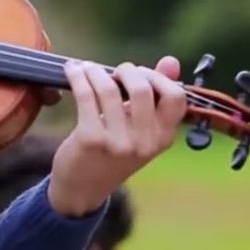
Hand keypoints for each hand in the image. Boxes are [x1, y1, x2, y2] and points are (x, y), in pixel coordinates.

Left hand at [47, 56, 186, 217]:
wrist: (83, 188)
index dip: (159, 77)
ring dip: (95, 71)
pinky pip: (86, 95)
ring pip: (109, 89)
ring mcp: (118, 142)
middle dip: (127, 70)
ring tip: (87, 69)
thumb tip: (171, 60)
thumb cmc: (114, 152)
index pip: (177, 98)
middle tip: (114, 72)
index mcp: (163, 138)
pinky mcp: (90, 139)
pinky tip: (72, 71)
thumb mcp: (140, 129)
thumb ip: (155, 96)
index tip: (141, 74)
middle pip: (143, 88)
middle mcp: (144, 142)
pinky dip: (77, 77)